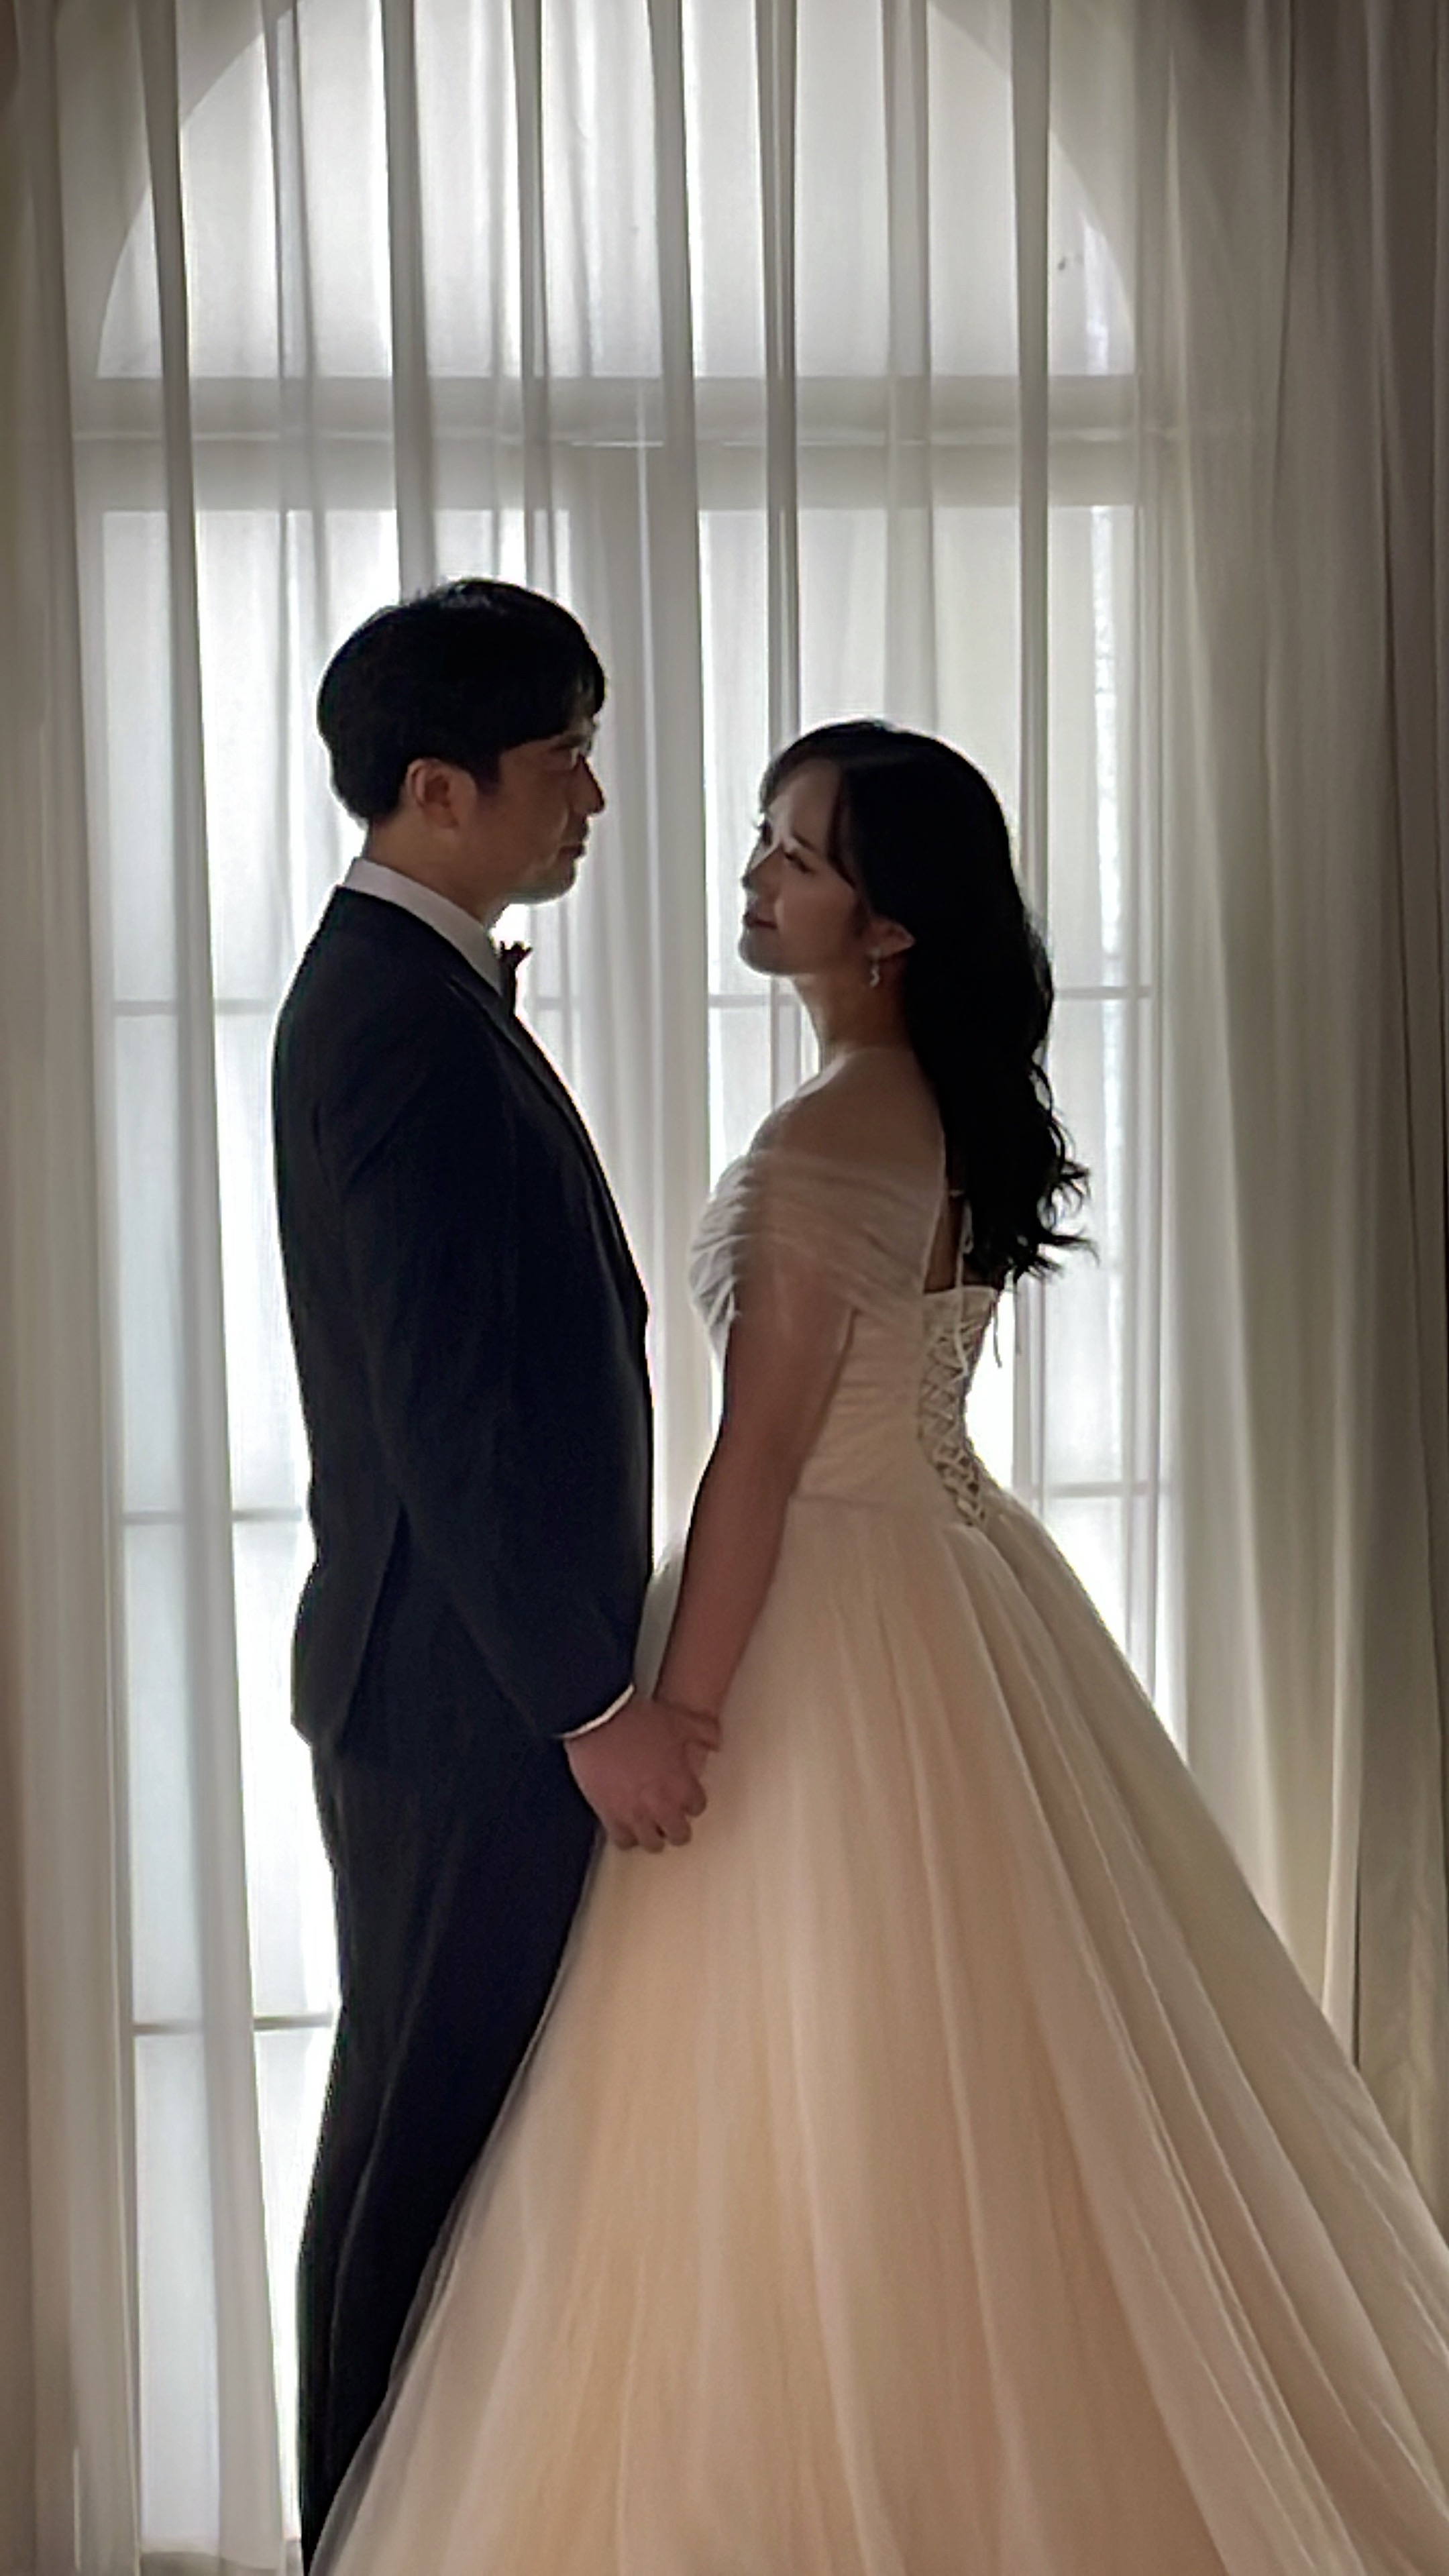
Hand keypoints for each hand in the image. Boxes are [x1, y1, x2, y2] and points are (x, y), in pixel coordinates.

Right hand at [565, 1691, 719, 1852]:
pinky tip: (626, 1824)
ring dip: (653, 1834)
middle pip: (678, 1834)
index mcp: (681, 1784)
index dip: (691, 1800)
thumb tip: (715, 1741)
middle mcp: (662, 1806)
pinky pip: (623, 1841)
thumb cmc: (638, 1720)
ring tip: (649, 1824)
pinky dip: (627, 1835)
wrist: (598, 1720)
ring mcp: (635, 1815)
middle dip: (677, 1826)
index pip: (697, 1807)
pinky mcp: (610, 1816)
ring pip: (652, 1844)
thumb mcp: (679, 1719)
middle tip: (671, 1817)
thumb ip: (703, 1731)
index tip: (685, 1795)